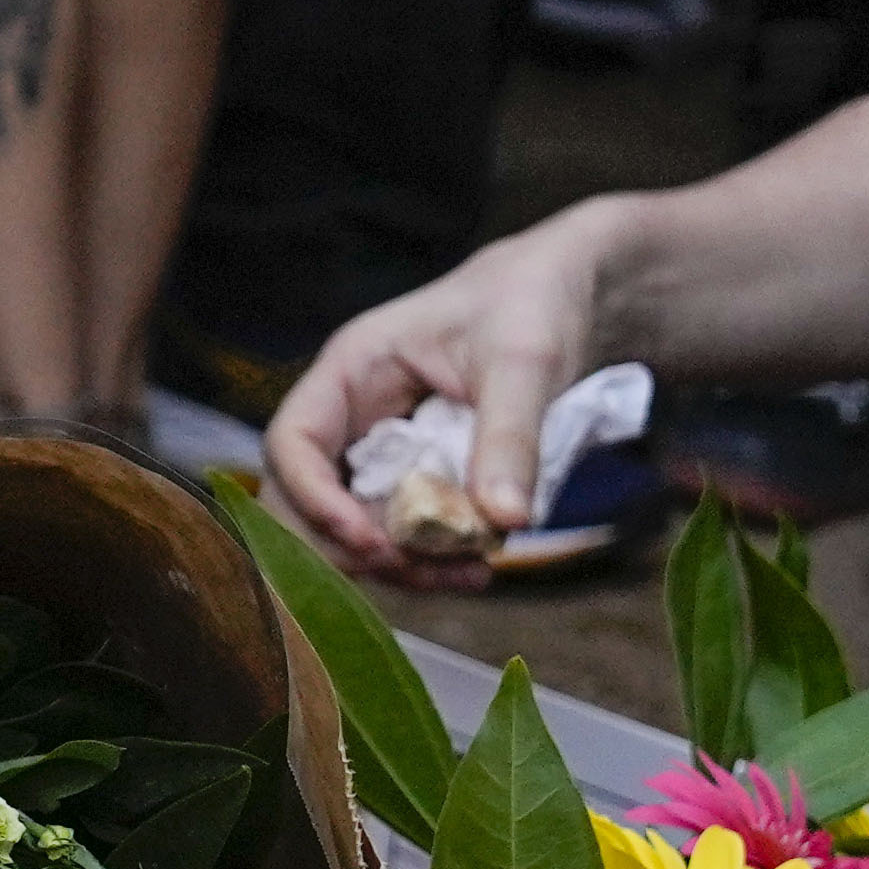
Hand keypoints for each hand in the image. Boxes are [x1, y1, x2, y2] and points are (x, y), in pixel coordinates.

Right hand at [264, 212, 636, 583]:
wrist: (574, 297)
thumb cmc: (533, 303)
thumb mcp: (524, 364)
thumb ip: (509, 437)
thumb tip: (504, 519)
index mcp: (353, 369)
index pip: (294, 440)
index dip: (314, 498)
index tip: (372, 540)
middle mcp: (354, 414)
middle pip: (309, 498)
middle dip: (354, 545)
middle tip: (418, 568)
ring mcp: (384, 449)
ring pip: (355, 525)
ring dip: (398, 563)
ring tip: (467, 572)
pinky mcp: (419, 476)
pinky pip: (403, 530)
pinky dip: (431, 559)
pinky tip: (476, 566)